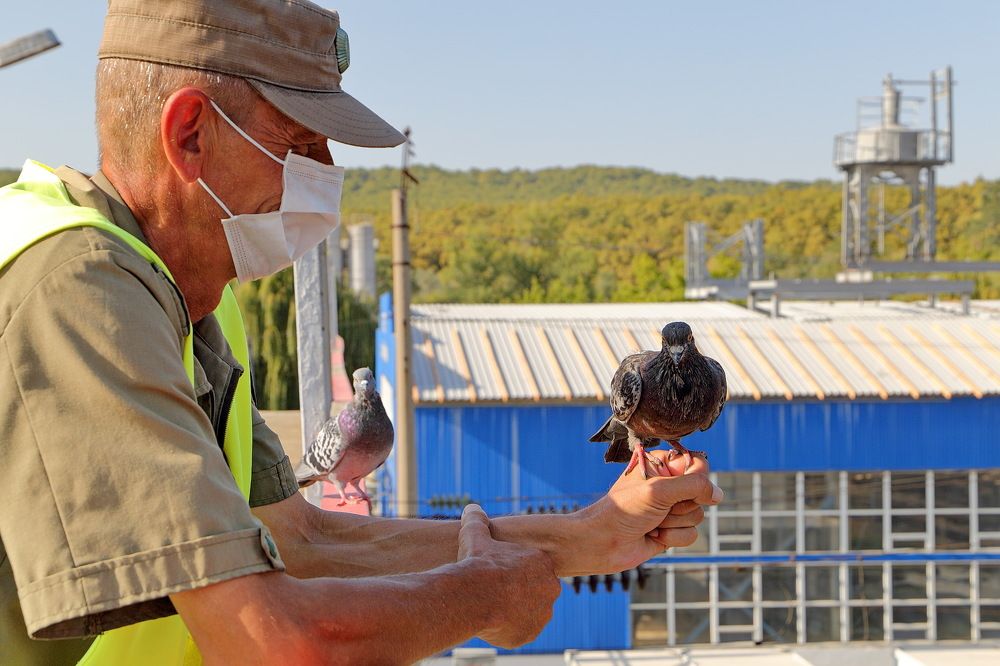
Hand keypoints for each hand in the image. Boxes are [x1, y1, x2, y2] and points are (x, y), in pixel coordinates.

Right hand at [457, 504, 560, 648]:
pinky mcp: (531, 634)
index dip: (515, 570)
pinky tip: (491, 622)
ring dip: (515, 611)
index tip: (499, 572)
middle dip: (519, 592)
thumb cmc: (477, 563)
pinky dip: (509, 629)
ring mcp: (542, 614)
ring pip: (529, 613)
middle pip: (536, 591)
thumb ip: (476, 520)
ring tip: (491, 607)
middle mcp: (549, 588)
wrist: (473, 597)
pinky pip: (521, 631)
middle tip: (496, 591)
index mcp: (542, 563)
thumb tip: (471, 508)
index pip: (534, 567)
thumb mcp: (475, 534)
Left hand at [574, 451, 722, 573]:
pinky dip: (674, 537)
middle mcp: (667, 485)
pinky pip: (691, 534)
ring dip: (675, 523)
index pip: (697, 464)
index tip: (677, 489)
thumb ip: (693, 486)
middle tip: (658, 509)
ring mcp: (669, 509)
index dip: (694, 479)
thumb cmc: (624, 510)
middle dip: (681, 506)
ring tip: (652, 522)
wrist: (602, 543)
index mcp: (661, 465)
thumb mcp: (658, 490)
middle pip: (701, 493)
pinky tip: (654, 536)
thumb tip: (719, 494)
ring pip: (698, 515)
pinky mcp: (670, 530)